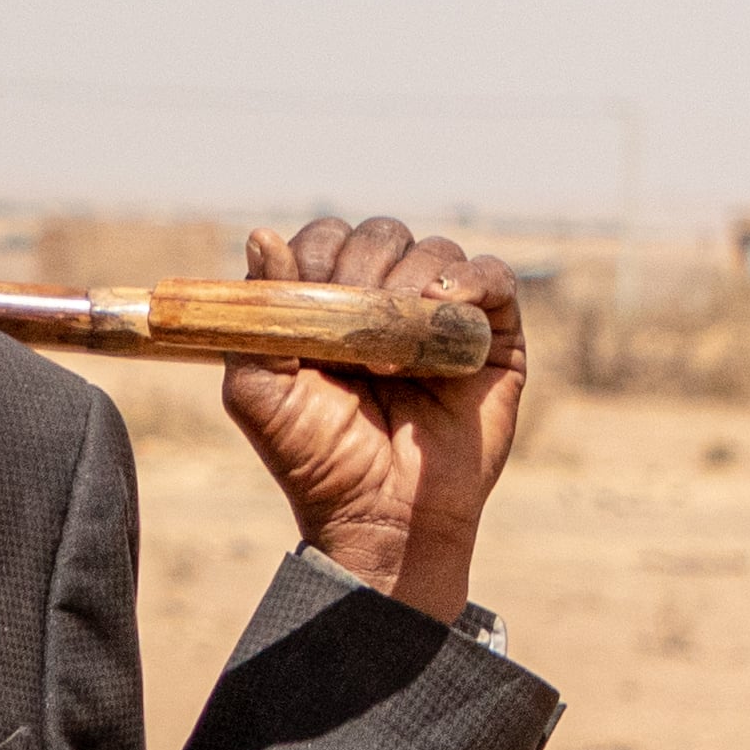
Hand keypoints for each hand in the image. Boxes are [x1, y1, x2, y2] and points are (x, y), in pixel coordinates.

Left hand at [219, 216, 530, 626]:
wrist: (380, 514)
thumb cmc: (316, 457)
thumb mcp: (260, 392)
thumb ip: (257, 318)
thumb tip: (262, 236)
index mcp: (327, 306)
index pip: (325, 240)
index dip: (317, 254)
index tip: (309, 293)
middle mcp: (385, 302)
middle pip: (380, 236)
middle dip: (362, 266)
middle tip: (353, 324)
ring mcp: (440, 316)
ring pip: (433, 251)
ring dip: (408, 284)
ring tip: (389, 354)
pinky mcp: (493, 334)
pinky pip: (493, 277)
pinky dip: (471, 277)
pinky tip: (441, 302)